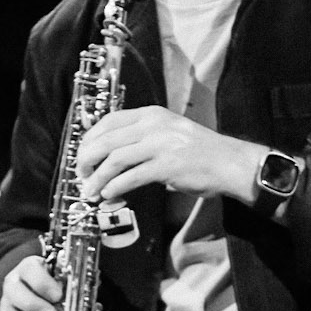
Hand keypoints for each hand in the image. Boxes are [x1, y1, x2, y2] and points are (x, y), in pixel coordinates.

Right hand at [0, 251, 119, 310]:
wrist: (34, 299)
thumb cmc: (55, 294)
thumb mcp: (72, 298)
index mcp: (31, 270)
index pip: (31, 269)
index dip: (43, 281)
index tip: (58, 294)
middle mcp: (14, 286)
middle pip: (16, 292)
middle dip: (36, 306)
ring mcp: (7, 306)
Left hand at [76, 107, 262, 206]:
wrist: (229, 163)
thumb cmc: (200, 153)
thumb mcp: (169, 134)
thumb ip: (142, 139)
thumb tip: (112, 157)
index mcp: (152, 115)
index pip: (109, 120)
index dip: (90, 138)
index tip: (82, 153)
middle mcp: (154, 125)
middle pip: (106, 140)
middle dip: (87, 159)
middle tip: (81, 175)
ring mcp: (160, 145)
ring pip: (114, 160)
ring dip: (98, 179)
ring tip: (91, 191)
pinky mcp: (167, 166)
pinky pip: (131, 177)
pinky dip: (115, 188)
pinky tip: (109, 195)